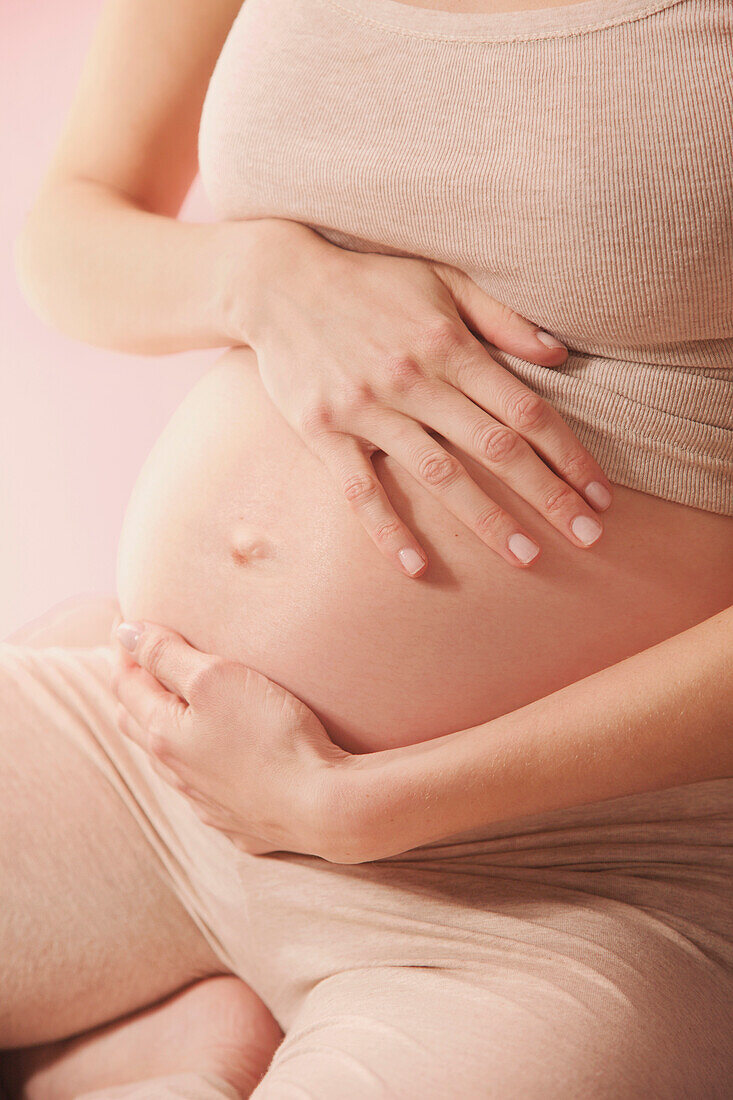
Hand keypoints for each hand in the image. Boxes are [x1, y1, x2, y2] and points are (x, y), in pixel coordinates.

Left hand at [110, 620, 353, 859]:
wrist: (324, 807)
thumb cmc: (271, 734)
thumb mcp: (216, 678)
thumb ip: (167, 655)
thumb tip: (124, 633)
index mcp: (163, 734)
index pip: (126, 683)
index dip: (125, 648)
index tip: (127, 620)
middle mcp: (176, 771)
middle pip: (137, 724)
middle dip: (134, 688)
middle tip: (140, 659)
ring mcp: (206, 802)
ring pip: (168, 760)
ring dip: (163, 729)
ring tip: (173, 706)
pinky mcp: (238, 821)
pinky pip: (204, 790)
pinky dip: (198, 765)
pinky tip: (215, 762)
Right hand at [235, 218, 612, 575]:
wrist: (277, 283)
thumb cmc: (370, 283)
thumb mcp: (442, 280)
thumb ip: (502, 316)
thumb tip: (560, 351)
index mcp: (449, 345)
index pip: (524, 409)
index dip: (567, 454)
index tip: (599, 494)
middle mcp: (414, 379)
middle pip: (494, 447)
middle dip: (547, 496)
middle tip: (587, 538)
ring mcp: (367, 408)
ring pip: (437, 474)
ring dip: (485, 518)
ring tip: (525, 557)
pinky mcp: (324, 432)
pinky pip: (360, 490)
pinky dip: (387, 530)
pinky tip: (416, 567)